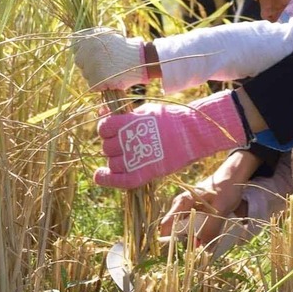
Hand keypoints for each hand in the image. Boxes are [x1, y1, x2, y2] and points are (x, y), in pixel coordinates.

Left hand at [73, 27, 147, 90]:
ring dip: (95, 75)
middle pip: (80, 61)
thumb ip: (91, 36)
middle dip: (89, 64)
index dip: (86, 53)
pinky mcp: (97, 78)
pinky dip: (100, 85)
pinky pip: (92, 85)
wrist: (139, 59)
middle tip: (104, 65)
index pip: (76, 48)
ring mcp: (92, 65)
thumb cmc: (125, 47)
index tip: (95, 56)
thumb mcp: (107, 34)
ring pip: (86, 74)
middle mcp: (88, 50)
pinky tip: (111, 80)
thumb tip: (72, 39)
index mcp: (89, 38)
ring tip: (110, 71)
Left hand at [94, 90, 248, 188]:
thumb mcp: (144, 110)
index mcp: (129, 123)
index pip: (104, 128)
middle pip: (107, 147)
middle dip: (112, 146)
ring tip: (126, 156)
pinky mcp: (145, 173)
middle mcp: (129, 141)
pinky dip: (108, 180)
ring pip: (113, 164)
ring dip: (115, 161)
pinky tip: (99, 175)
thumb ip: (122, 114)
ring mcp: (136, 159)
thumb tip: (101, 111)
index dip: (105, 129)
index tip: (111, 130)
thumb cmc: (170, 119)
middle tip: (125, 144)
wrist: (192, 133)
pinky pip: (121, 181)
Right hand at [160, 171, 246, 245]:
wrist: (234, 178)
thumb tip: (204, 250)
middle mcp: (182, 208)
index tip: (184, 252)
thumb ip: (212, 227)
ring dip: (196, 241)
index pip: (167, 225)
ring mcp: (189, 212)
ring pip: (186, 233)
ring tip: (209, 245)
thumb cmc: (225, 188)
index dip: (170, 240)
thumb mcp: (220, 207)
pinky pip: (195, 230)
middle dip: (187, 243)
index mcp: (182, 202)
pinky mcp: (197, 216)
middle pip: (176, 231)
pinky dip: (202, 237)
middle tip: (202, 250)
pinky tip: (212, 239)